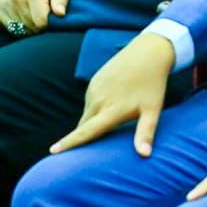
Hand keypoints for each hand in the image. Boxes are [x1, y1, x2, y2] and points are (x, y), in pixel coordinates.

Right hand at [0, 0, 70, 33]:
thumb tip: (60, 13)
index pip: (40, 23)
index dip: (50, 24)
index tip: (54, 16)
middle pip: (28, 27)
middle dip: (39, 26)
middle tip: (45, 12)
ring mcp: (3, 0)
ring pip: (15, 28)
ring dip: (26, 26)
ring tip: (34, 12)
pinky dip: (8, 23)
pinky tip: (17, 17)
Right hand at [50, 32, 174, 156]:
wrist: (149, 51)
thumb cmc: (153, 84)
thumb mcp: (153, 109)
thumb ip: (146, 132)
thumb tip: (145, 155)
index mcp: (111, 110)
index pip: (86, 131)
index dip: (69, 143)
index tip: (52, 151)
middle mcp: (98, 100)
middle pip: (83, 126)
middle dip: (80, 139)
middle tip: (81, 155)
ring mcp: (94, 88)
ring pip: (87, 114)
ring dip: (90, 124)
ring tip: (100, 132)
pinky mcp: (94, 80)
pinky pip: (89, 101)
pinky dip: (94, 110)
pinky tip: (106, 111)